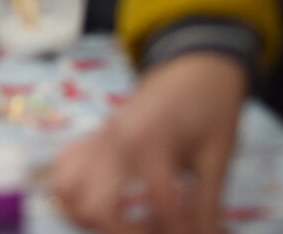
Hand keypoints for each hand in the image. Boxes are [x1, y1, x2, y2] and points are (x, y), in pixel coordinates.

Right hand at [50, 53, 248, 233]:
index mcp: (148, 143)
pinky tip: (107, 201)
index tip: (201, 233)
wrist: (194, 66)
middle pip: (96, 207)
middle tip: (158, 229)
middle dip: (127, 231)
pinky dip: (75, 192)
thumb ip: (208, 204)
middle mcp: (113, 142)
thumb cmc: (211, 107)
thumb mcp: (217, 156)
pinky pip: (65, 168)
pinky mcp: (93, 138)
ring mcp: (97, 139)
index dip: (184, 230)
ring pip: (66, 190)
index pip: (162, 207)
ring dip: (91, 215)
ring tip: (127, 222)